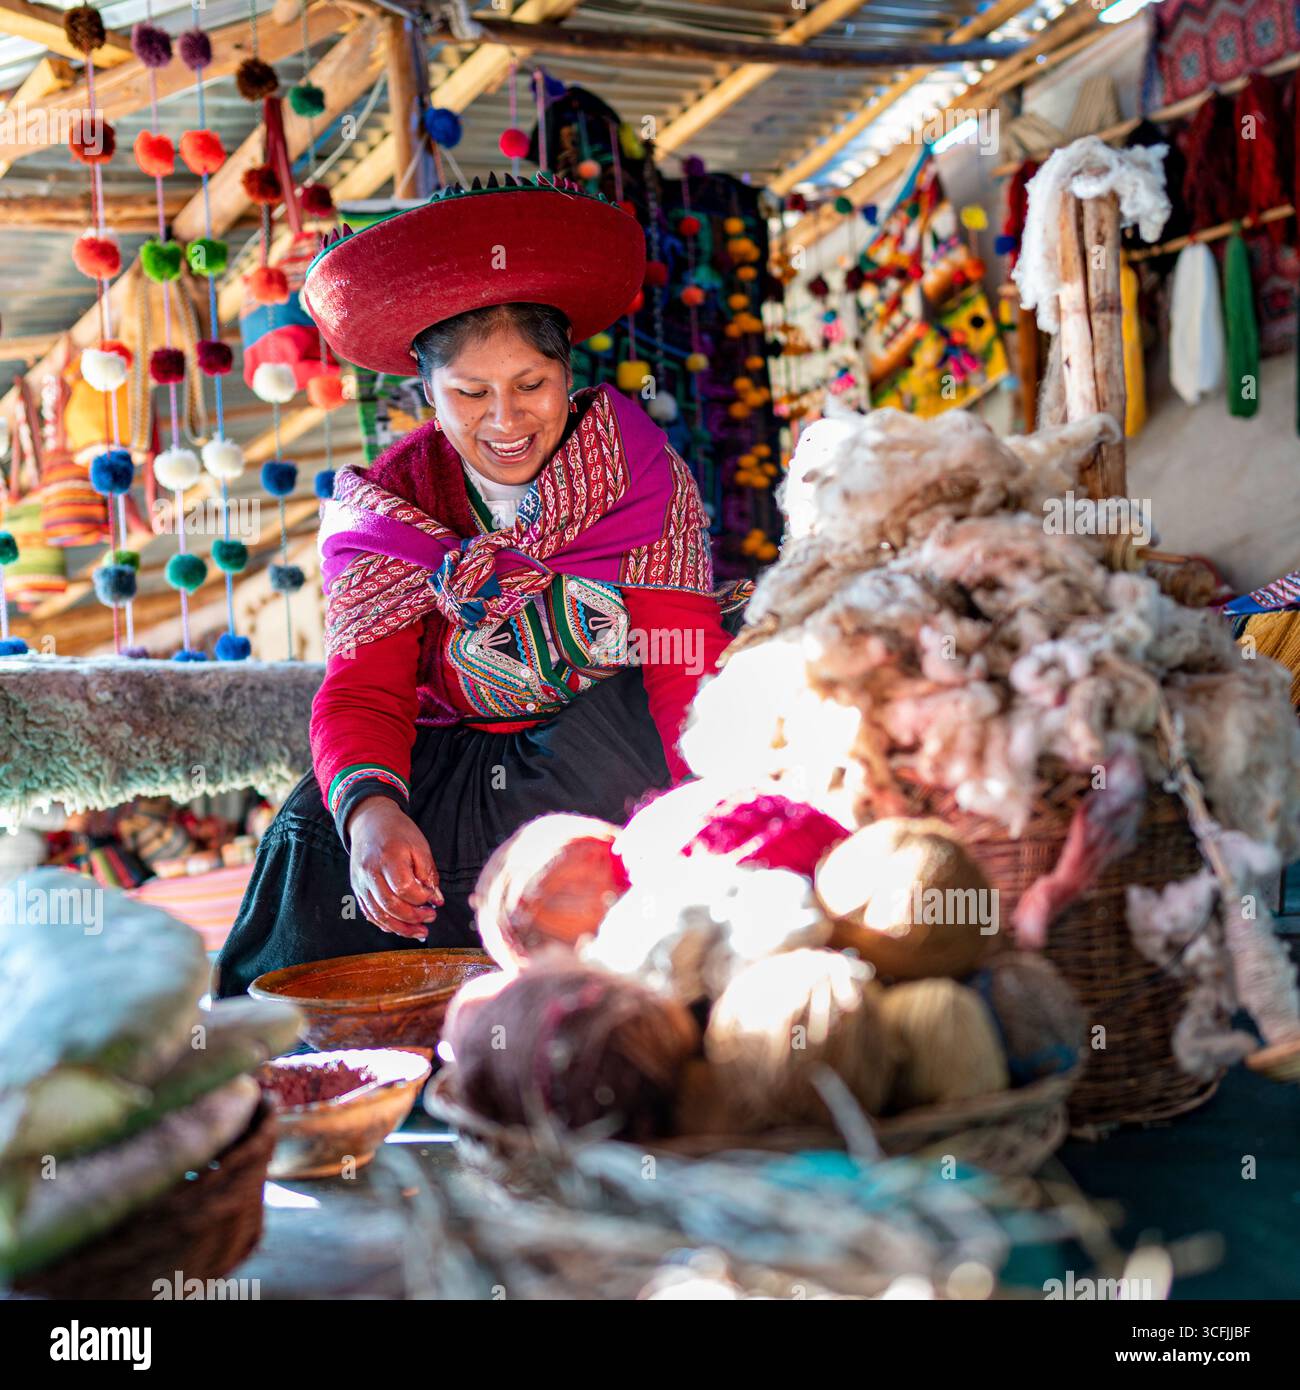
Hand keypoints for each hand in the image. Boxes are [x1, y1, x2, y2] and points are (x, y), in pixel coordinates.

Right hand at [346, 797, 442, 940]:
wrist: (370, 822)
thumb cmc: (398, 832)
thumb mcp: (420, 846)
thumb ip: (428, 874)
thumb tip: (436, 900)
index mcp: (388, 857)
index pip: (404, 888)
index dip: (421, 898)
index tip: (433, 899)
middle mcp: (370, 872)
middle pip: (389, 905)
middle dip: (412, 918)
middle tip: (430, 919)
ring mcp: (361, 882)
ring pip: (378, 914)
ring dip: (400, 928)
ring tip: (419, 932)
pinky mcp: (357, 888)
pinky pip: (369, 912)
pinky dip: (385, 924)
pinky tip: (400, 927)